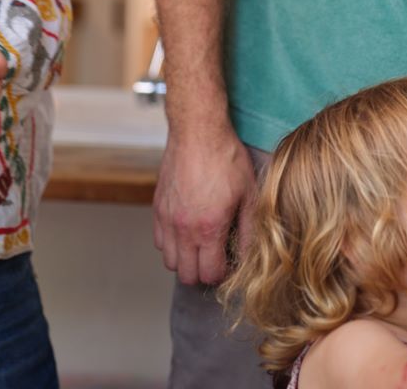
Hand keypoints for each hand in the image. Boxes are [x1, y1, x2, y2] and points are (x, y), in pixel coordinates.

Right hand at [153, 127, 257, 285]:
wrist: (198, 132)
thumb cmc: (227, 159)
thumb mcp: (249, 194)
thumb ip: (249, 230)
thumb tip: (248, 256)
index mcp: (209, 228)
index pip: (209, 274)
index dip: (222, 274)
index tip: (229, 262)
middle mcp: (183, 229)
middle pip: (186, 274)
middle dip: (203, 271)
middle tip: (216, 257)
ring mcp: (167, 219)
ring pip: (169, 260)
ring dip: (185, 259)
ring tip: (202, 244)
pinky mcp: (157, 207)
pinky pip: (159, 241)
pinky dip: (171, 243)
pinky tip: (187, 230)